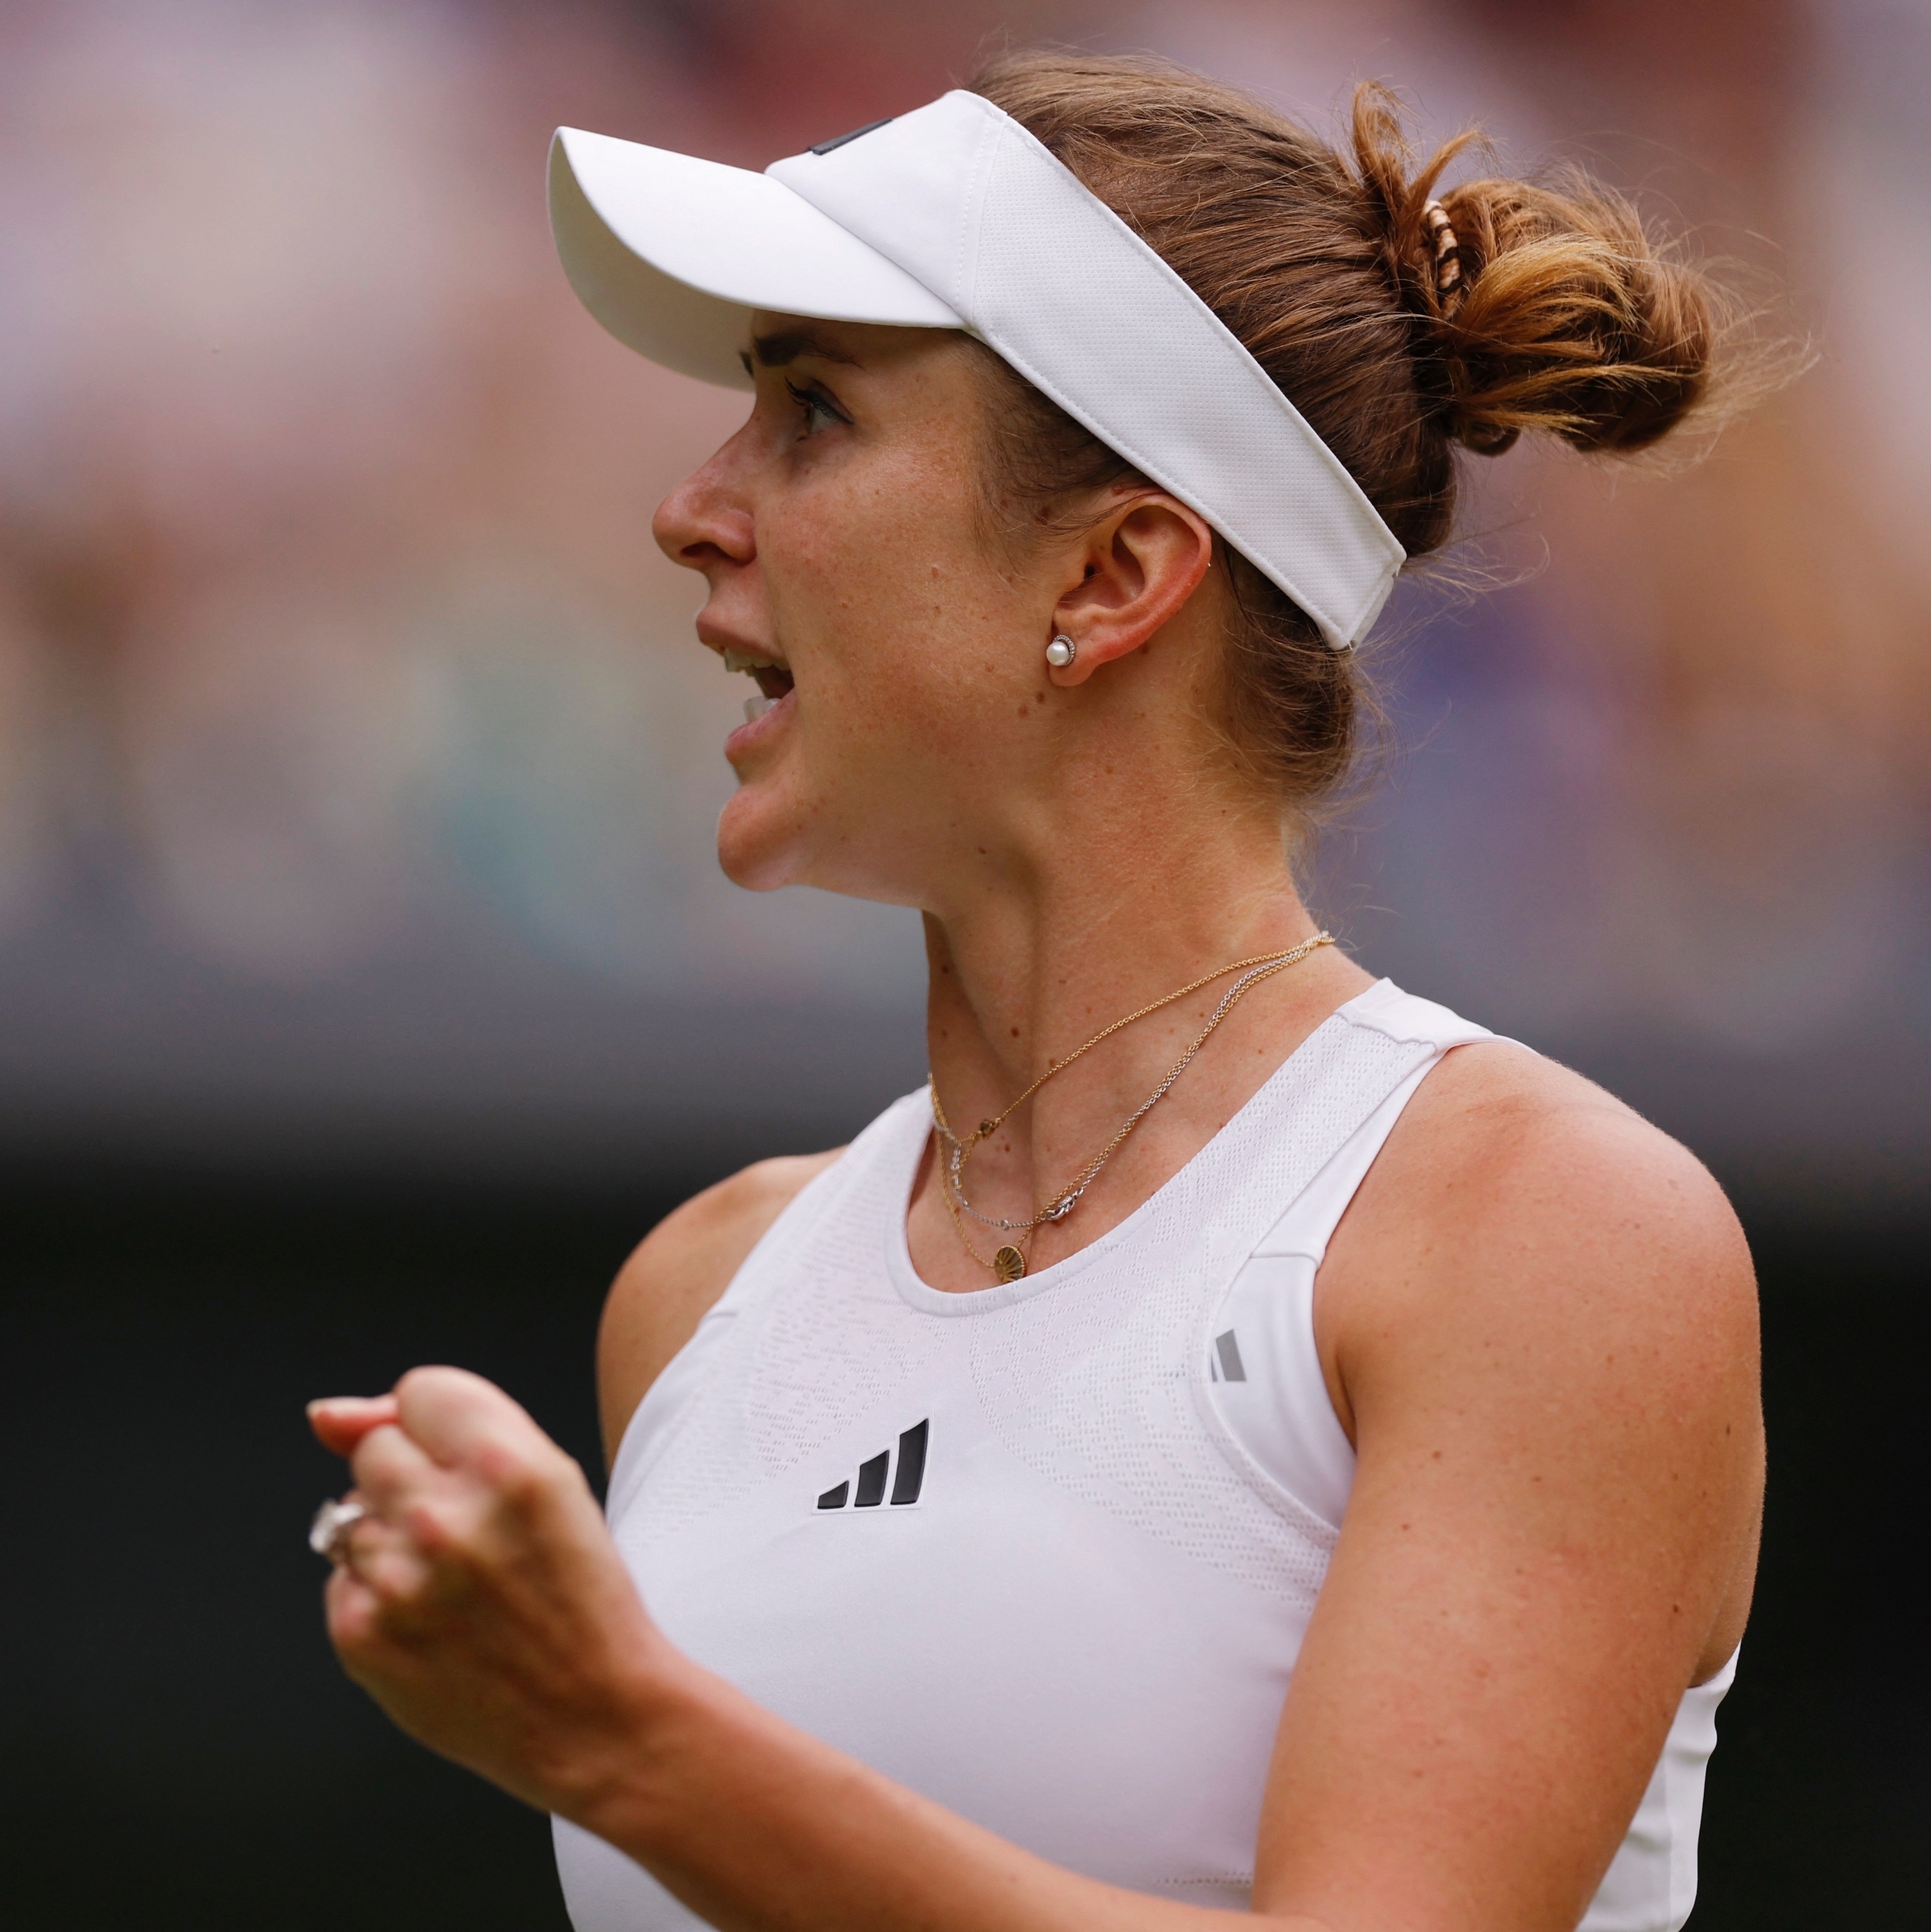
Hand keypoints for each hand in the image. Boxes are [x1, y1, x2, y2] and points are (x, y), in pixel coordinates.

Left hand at [309, 1367, 665, 1817]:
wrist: (595, 1717)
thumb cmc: (578, 1593)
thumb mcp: (551, 1481)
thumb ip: (443, 1427)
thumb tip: (323, 1415)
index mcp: (509, 1466)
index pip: (419, 1390)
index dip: (446, 1428)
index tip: (475, 1469)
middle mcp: (446, 1518)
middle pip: (375, 1448)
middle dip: (413, 1478)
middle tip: (469, 1531)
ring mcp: (397, 1581)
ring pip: (350, 1512)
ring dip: (392, 1537)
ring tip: (455, 1582)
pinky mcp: (361, 1635)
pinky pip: (340, 1577)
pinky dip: (377, 1593)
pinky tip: (432, 1621)